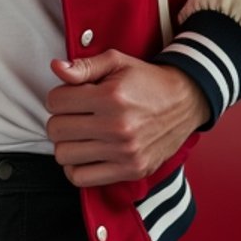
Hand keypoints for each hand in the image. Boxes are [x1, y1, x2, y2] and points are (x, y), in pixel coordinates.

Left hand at [45, 51, 209, 187]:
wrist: (185, 102)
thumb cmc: (147, 81)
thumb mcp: (117, 62)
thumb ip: (84, 66)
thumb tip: (55, 68)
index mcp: (111, 97)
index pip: (56, 102)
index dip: (58, 97)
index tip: (69, 97)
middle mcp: (117, 127)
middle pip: (57, 130)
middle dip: (59, 119)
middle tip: (74, 115)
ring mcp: (124, 152)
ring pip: (64, 155)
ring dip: (66, 144)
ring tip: (79, 134)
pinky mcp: (130, 170)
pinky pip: (81, 178)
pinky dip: (75, 167)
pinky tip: (84, 154)